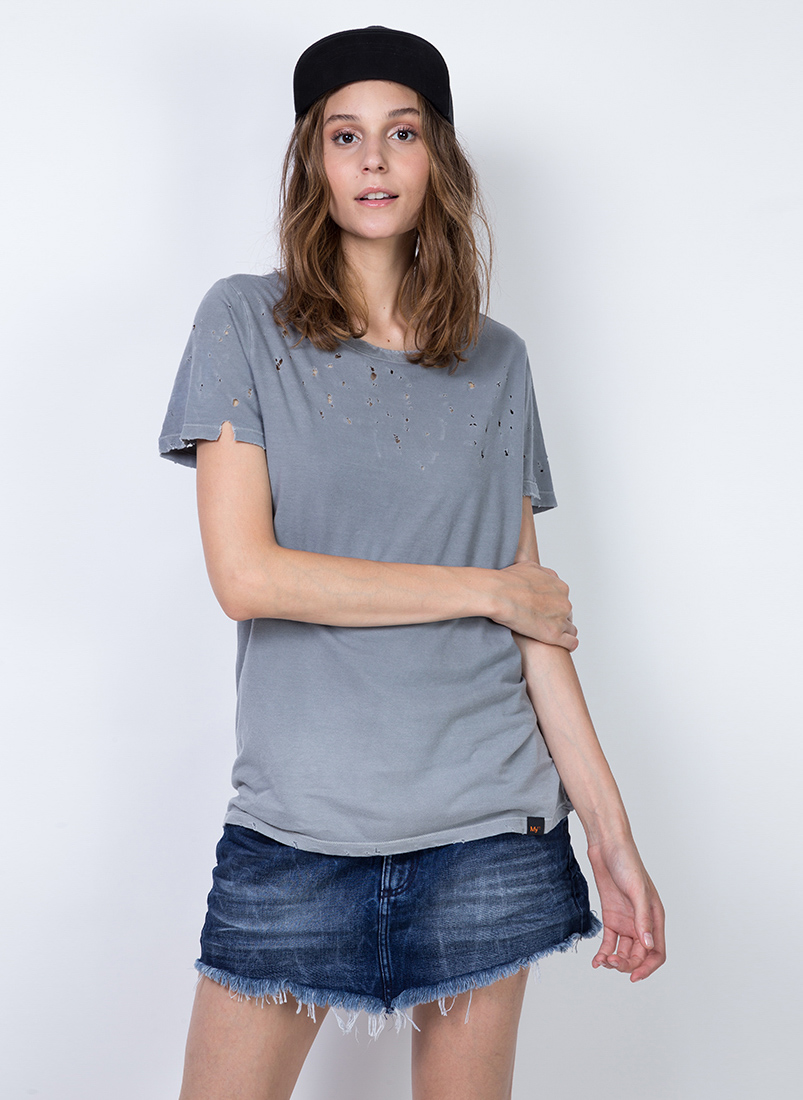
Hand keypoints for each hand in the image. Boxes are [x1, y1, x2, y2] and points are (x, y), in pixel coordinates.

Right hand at [493, 561, 577, 649]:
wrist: (499, 595)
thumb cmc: (508, 581)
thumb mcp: (530, 567)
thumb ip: (542, 573)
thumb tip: (544, 575)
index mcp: (560, 587)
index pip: (563, 598)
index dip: (553, 604)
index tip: (543, 609)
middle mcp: (564, 602)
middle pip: (566, 613)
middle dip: (557, 617)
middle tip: (542, 621)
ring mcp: (560, 619)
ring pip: (570, 628)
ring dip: (561, 631)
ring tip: (549, 634)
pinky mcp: (554, 635)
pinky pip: (570, 642)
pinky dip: (568, 644)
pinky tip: (561, 645)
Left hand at [587, 836, 665, 981]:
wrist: (606, 845)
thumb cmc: (627, 862)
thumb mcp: (637, 891)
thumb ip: (642, 919)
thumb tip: (647, 945)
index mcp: (654, 918)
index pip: (657, 952)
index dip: (648, 967)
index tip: (634, 976)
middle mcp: (641, 922)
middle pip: (638, 955)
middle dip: (627, 964)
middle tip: (612, 964)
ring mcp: (625, 920)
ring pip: (623, 951)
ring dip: (614, 960)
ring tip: (602, 961)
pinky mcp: (611, 916)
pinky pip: (609, 941)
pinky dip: (604, 953)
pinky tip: (596, 960)